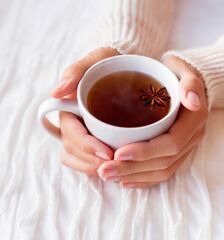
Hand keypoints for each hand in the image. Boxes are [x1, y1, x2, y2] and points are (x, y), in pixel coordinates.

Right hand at [52, 48, 118, 175]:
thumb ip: (75, 72)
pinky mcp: (90, 138)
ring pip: (76, 158)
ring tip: (115, 169)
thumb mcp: (95, 59)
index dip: (87, 146)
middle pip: (73, 149)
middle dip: (92, 161)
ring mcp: (79, 132)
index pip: (72, 133)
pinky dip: (95, 166)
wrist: (120, 69)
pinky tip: (112, 167)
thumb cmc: (107, 64)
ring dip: (93, 168)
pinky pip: (84, 159)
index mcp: (69, 108)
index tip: (108, 153)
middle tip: (116, 164)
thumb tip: (56, 92)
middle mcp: (71, 123)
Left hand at [97, 56, 207, 186]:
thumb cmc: (177, 75)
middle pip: (163, 162)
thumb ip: (190, 83)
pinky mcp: (176, 152)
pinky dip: (143, 179)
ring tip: (108, 175)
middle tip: (104, 170)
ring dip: (134, 176)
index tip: (118, 153)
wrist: (183, 84)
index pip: (170, 144)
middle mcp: (191, 138)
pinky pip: (162, 172)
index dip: (145, 152)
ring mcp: (184, 147)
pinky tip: (124, 180)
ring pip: (161, 171)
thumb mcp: (184, 72)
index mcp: (193, 121)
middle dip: (132, 168)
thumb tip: (192, 101)